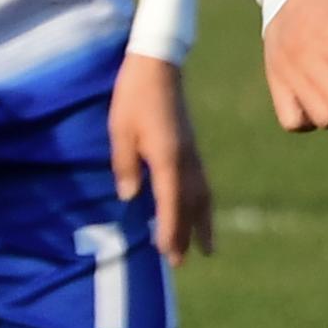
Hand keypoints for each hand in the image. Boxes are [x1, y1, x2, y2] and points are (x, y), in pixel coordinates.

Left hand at [112, 54, 213, 261]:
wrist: (158, 66)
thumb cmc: (133, 97)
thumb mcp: (120, 131)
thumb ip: (125, 166)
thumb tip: (130, 197)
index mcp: (167, 157)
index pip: (170, 203)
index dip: (170, 230)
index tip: (167, 254)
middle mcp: (186, 159)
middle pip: (191, 205)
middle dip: (188, 234)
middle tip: (184, 262)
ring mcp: (192, 152)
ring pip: (202, 195)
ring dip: (203, 222)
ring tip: (207, 247)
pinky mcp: (192, 146)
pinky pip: (201, 182)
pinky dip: (202, 203)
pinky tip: (199, 211)